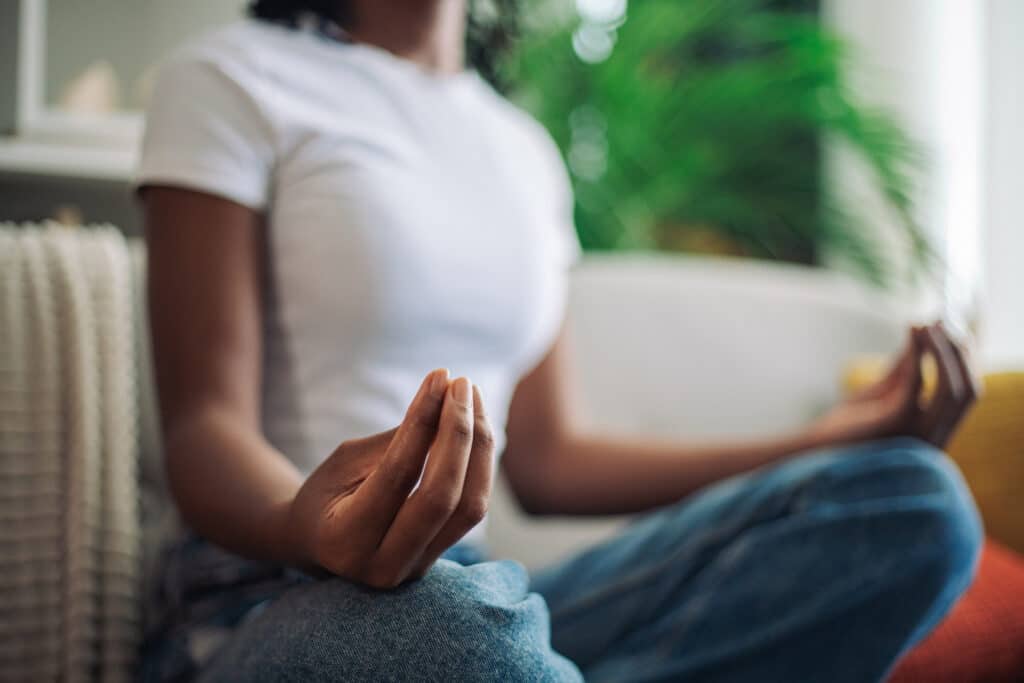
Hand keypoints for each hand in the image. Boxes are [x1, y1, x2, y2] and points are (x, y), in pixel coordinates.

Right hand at [285, 370, 494, 587]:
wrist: (316, 544)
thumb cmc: (326, 492)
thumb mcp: (346, 461)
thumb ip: (398, 440)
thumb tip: (446, 397)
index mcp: (346, 540)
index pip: (398, 473)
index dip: (424, 421)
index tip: (439, 377)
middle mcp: (383, 566)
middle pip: (442, 497)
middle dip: (459, 433)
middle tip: (462, 383)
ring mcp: (415, 569)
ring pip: (469, 507)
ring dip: (479, 446)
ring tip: (473, 397)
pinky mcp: (438, 559)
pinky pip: (472, 510)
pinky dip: (480, 464)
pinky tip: (476, 426)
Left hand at [807, 322, 978, 448]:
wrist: (815, 448)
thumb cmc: (844, 425)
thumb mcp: (881, 394)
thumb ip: (902, 371)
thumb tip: (920, 336)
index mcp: (933, 433)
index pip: (966, 395)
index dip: (967, 362)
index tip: (956, 332)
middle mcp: (933, 437)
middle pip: (968, 391)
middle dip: (961, 353)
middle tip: (945, 322)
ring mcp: (918, 432)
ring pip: (951, 387)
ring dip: (944, 350)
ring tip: (930, 323)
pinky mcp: (896, 421)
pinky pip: (917, 381)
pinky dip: (918, 352)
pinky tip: (914, 331)